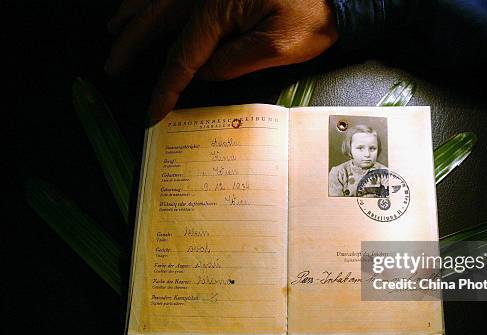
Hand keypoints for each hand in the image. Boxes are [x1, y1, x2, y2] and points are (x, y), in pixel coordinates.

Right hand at [106, 0, 337, 122]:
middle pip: (158, 21)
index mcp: (219, 9)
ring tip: (114, 29)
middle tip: (112, 65)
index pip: (184, 56)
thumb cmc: (314, 14)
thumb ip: (238, 60)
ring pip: (161, 0)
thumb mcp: (281, 44)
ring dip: (135, 15)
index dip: (166, 86)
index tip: (153, 111)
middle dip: (132, 44)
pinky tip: (146, 4)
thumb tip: (205, 73)